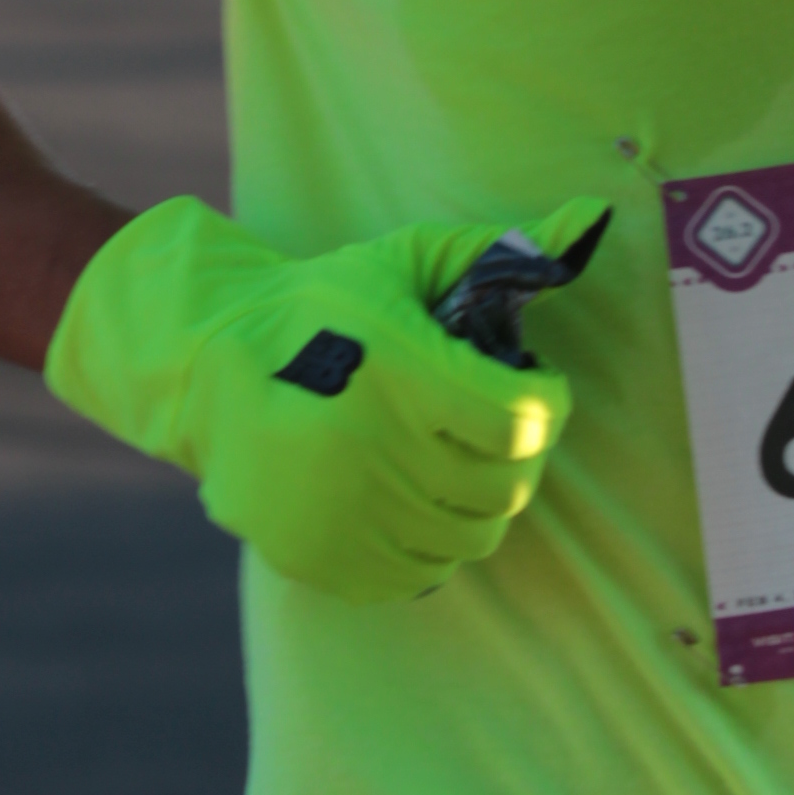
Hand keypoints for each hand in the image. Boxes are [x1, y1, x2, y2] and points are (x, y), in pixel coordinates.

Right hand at [44, 196, 605, 601]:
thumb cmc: (317, 308)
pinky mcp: (318, 555)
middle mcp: (374, 449)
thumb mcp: (399, 262)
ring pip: (469, 539)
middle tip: (498, 431)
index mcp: (401, 373)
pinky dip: (429, 545)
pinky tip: (413, 502)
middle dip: (520, 457)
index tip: (534, 383)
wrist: (203, 366)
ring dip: (479, 503)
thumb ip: (496, 249)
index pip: (524, 421)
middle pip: (506, 489)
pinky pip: (417, 576)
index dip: (548, 401)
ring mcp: (344, 512)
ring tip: (456, 465)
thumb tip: (589, 218)